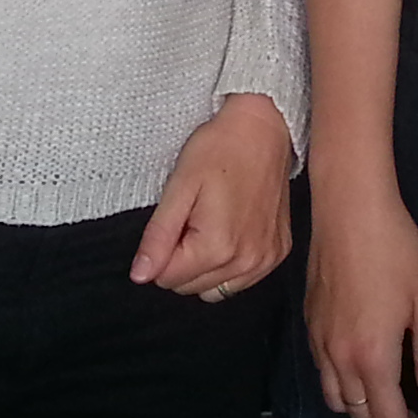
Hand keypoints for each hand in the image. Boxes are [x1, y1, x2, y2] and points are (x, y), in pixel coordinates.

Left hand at [131, 94, 293, 298]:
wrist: (264, 128)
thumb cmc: (220, 148)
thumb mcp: (179, 185)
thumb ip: (159, 236)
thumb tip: (140, 276)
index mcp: (217, 247)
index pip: (167, 279)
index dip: (161, 251)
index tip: (176, 218)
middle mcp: (245, 262)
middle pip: (190, 287)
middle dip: (181, 259)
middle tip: (192, 216)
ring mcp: (265, 261)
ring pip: (214, 289)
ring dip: (204, 267)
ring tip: (210, 223)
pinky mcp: (277, 254)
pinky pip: (240, 280)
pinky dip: (229, 264)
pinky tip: (231, 229)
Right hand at [307, 184, 417, 417]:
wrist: (349, 208)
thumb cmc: (397, 250)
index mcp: (373, 356)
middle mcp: (340, 358)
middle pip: (360, 416)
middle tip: (414, 416)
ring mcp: (319, 341)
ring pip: (336, 399)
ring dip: (362, 409)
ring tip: (388, 396)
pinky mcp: (308, 323)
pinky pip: (322, 373)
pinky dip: (343, 385)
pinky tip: (362, 366)